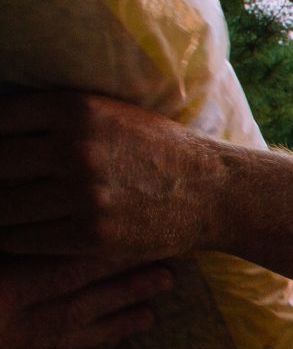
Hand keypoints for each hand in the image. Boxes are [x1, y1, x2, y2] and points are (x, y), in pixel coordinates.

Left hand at [0, 92, 222, 261]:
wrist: (216, 192)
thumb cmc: (156, 150)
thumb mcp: (108, 114)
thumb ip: (53, 117)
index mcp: (74, 110)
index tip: (0, 156)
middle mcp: (75, 149)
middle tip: (3, 189)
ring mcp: (84, 195)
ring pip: (2, 206)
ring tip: (6, 213)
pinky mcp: (94, 235)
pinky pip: (24, 238)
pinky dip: (12, 238)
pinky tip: (18, 233)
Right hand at [0, 255, 172, 348]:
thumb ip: (5, 251)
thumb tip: (42, 234)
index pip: (65, 273)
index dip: (107, 261)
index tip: (143, 247)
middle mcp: (9, 328)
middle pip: (79, 307)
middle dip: (125, 292)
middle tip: (167, 278)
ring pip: (67, 341)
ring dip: (111, 328)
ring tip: (149, 316)